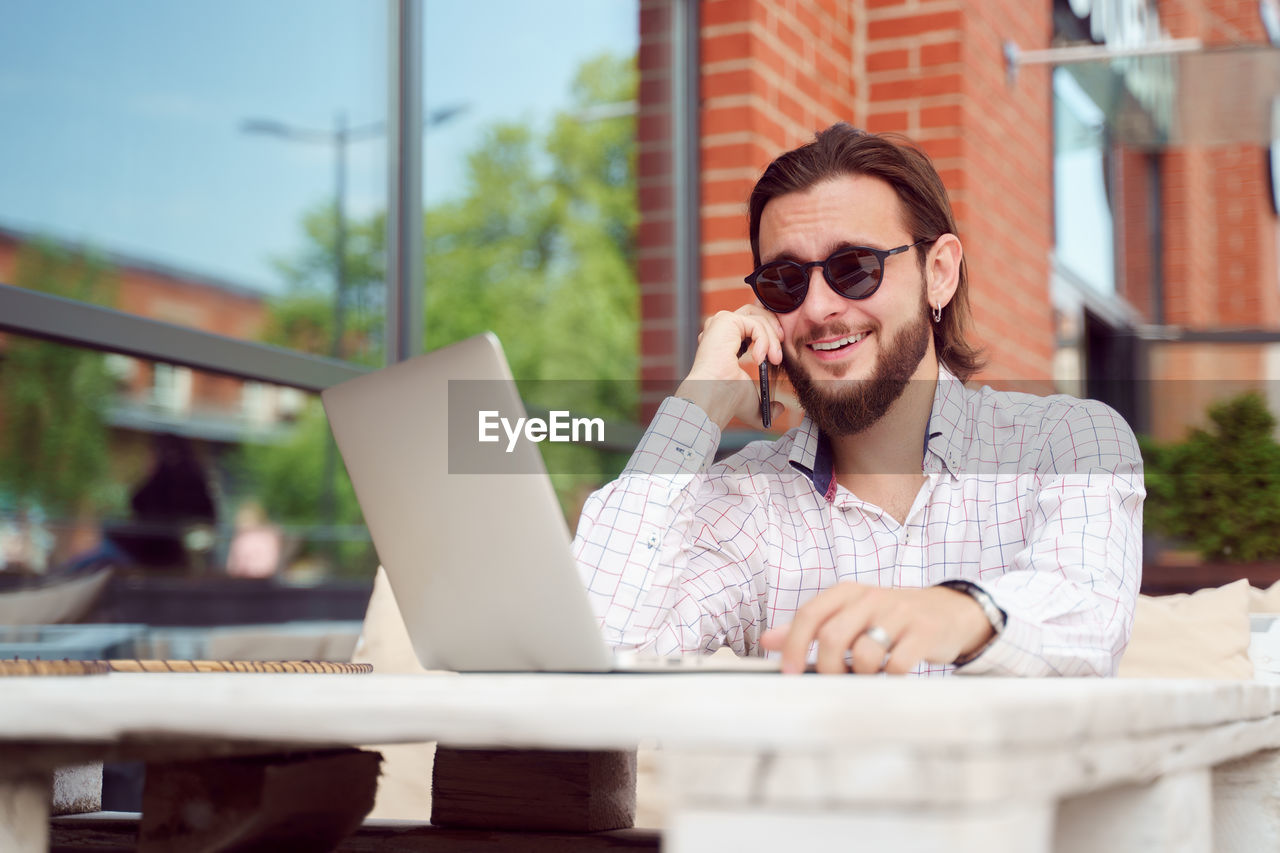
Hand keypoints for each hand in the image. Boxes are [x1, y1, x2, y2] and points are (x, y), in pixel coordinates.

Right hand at [674, 305, 784, 429]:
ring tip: (774, 359)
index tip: (777, 355)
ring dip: (771, 338)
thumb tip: (779, 409)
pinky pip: (755, 324)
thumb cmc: (726, 399)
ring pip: (758, 318)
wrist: (715, 397)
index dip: (768, 335)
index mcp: (724, 342)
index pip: (751, 325)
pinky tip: (759, 358)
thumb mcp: (752, 400)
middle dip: (773, 330)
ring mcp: (720, 323)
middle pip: (756, 314)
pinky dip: (764, 340)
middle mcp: (720, 330)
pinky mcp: (725, 321)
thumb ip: (766, 403)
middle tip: (779, 353)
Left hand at [758, 582, 993, 673]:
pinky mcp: (924, 632)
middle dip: (827, 667)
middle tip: (834, 681)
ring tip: (867, 674)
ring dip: (860, 674)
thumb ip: (812, 626)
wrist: (950, 611)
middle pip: (832, 636)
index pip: (810, 614)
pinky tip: (890, 675)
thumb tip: (768, 641)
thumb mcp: (851, 613)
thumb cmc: (892, 617)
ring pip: (864, 653)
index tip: (789, 673)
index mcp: (848, 592)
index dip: (794, 645)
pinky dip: (888, 677)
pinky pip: (896, 664)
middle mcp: (871, 598)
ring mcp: (899, 614)